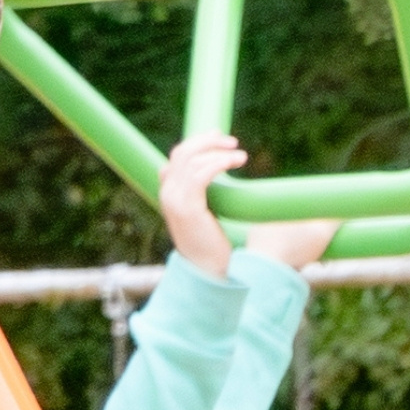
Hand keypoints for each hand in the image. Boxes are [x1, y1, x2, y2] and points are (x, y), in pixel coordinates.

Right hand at [161, 134, 332, 274]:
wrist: (208, 272)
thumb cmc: (213, 247)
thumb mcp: (207, 217)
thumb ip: (206, 198)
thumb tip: (223, 183)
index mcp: (170, 195)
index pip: (176, 158)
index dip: (196, 144)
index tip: (219, 138)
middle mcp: (168, 194)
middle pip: (181, 153)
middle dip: (206, 142)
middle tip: (231, 141)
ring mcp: (175, 201)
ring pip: (191, 160)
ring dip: (217, 152)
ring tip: (241, 155)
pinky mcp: (188, 208)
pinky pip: (200, 174)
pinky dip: (219, 163)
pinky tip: (236, 162)